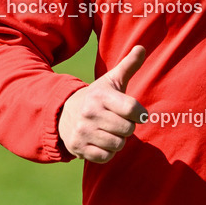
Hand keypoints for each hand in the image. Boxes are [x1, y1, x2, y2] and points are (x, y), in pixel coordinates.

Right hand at [57, 45, 146, 162]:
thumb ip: (128, 65)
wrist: (63, 113)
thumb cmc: (97, 97)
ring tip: (110, 131)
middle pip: (127, 130)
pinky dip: (108, 152)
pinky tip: (102, 141)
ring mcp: (82, 132)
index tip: (138, 113)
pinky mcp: (78, 148)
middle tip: (119, 121)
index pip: (132, 109)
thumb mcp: (111, 80)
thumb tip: (142, 47)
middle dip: (128, 127)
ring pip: (118, 144)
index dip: (140, 114)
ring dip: (119, 140)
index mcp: (100, 95)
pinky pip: (105, 157)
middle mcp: (89, 113)